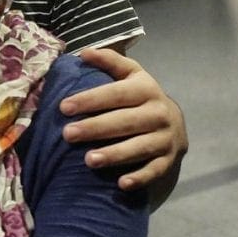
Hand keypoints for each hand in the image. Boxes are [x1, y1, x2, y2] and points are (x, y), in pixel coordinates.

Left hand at [61, 47, 187, 194]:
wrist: (173, 123)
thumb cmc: (140, 97)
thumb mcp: (131, 75)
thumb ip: (110, 61)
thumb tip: (83, 52)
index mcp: (146, 89)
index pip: (117, 93)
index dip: (91, 99)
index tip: (64, 107)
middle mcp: (158, 113)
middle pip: (125, 121)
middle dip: (96, 128)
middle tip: (68, 134)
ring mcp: (165, 138)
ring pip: (139, 147)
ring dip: (114, 154)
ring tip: (88, 160)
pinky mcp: (168, 160)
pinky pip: (154, 171)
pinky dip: (140, 178)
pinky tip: (121, 183)